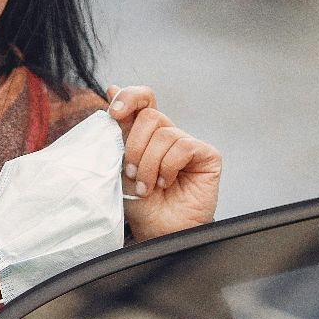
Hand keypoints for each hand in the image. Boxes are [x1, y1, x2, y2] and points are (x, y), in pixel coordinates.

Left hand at [106, 85, 220, 240]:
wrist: (158, 231)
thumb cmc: (139, 204)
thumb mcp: (119, 164)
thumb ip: (118, 130)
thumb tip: (111, 87)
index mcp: (146, 133)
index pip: (143, 99)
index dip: (129, 97)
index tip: (114, 112)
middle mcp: (168, 134)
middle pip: (150, 115)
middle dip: (134, 146)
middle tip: (130, 172)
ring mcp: (188, 143)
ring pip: (164, 133)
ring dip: (148, 163)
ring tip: (147, 186)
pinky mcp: (207, 155)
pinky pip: (183, 146)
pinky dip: (168, 166)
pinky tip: (167, 183)